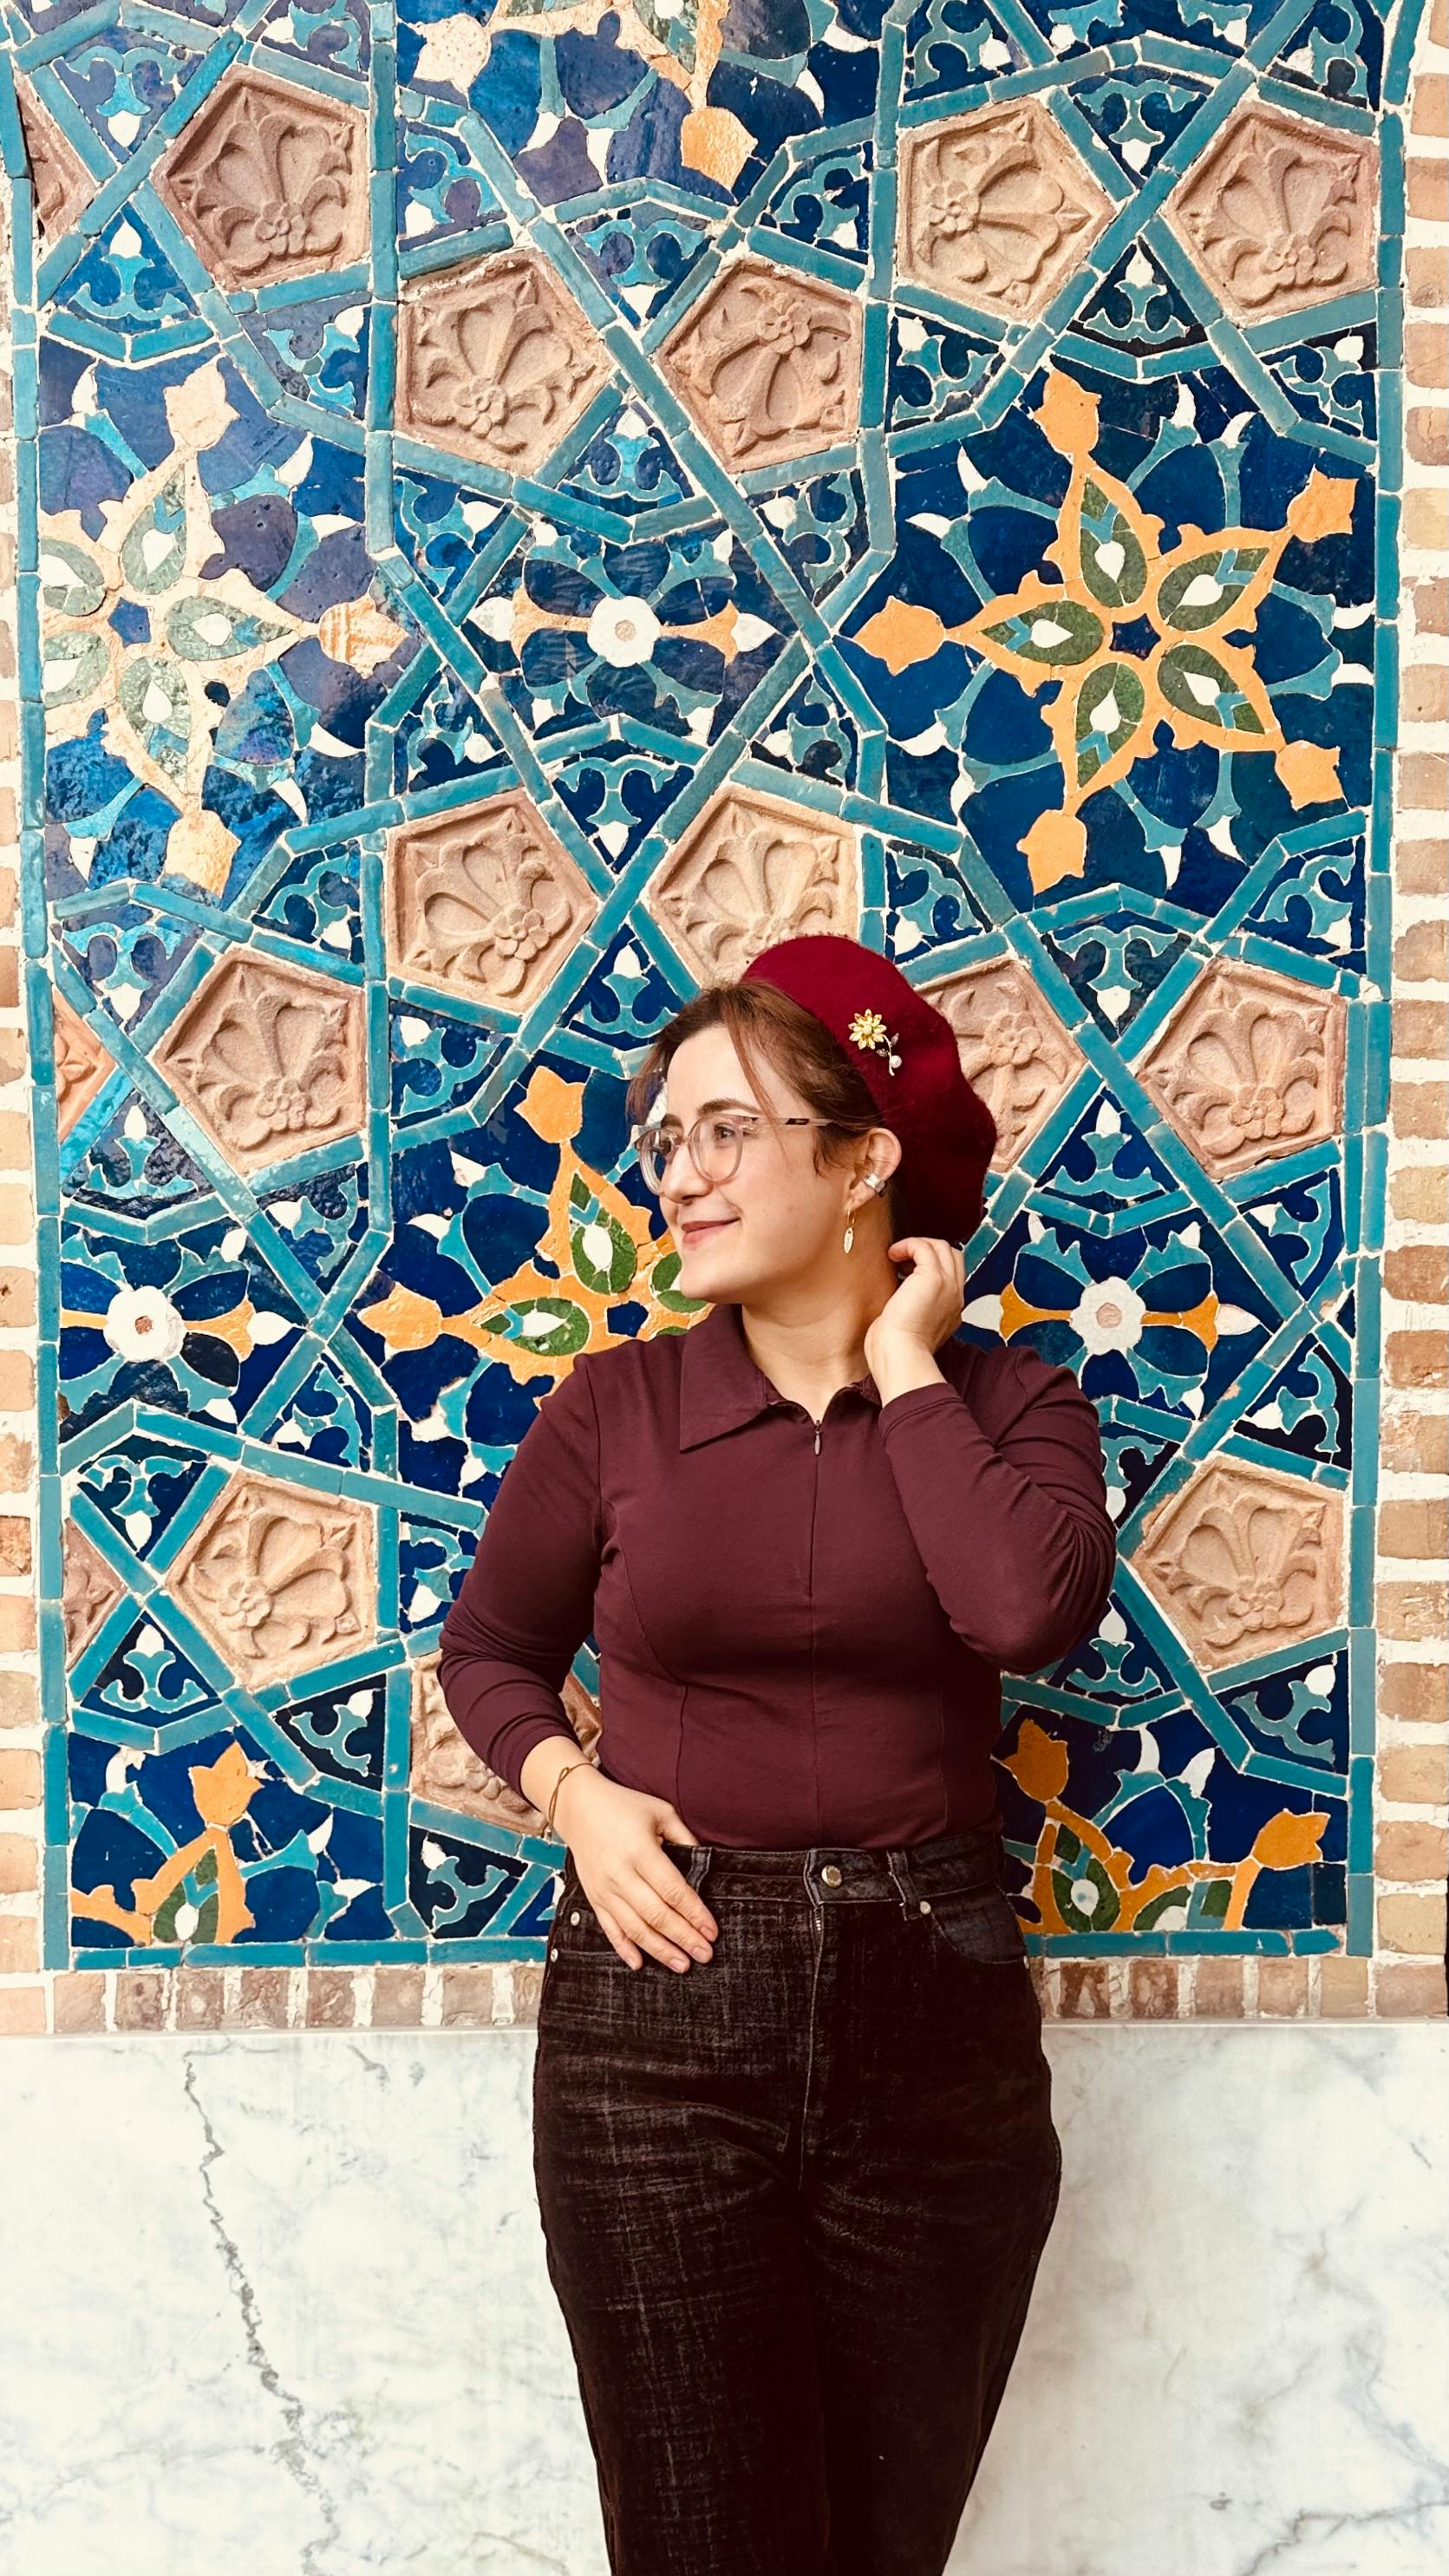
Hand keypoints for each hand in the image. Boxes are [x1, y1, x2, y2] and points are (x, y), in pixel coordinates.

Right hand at [550, 1766, 717, 1971]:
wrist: (578, 1807)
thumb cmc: (624, 1806)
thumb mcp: (661, 1811)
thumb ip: (685, 1837)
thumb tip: (706, 1864)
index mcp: (640, 1851)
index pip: (672, 1890)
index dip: (694, 1913)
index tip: (712, 1931)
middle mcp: (620, 1874)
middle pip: (656, 1915)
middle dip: (684, 1938)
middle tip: (706, 1955)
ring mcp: (604, 1889)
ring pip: (635, 1929)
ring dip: (660, 1950)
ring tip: (682, 1965)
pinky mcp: (593, 1898)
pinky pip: (610, 1929)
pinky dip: (624, 1949)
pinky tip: (640, 1964)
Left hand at [863, 1235, 965, 1379]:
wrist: (900, 1355)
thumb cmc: (896, 1349)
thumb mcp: (910, 1325)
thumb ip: (913, 1306)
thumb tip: (900, 1292)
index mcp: (951, 1309)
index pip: (952, 1274)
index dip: (931, 1265)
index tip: (907, 1270)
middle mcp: (955, 1296)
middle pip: (952, 1255)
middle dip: (927, 1251)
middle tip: (903, 1260)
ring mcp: (948, 1285)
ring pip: (941, 1247)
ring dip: (916, 1245)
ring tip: (896, 1256)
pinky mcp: (934, 1277)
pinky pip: (923, 1246)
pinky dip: (906, 1245)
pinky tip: (893, 1255)